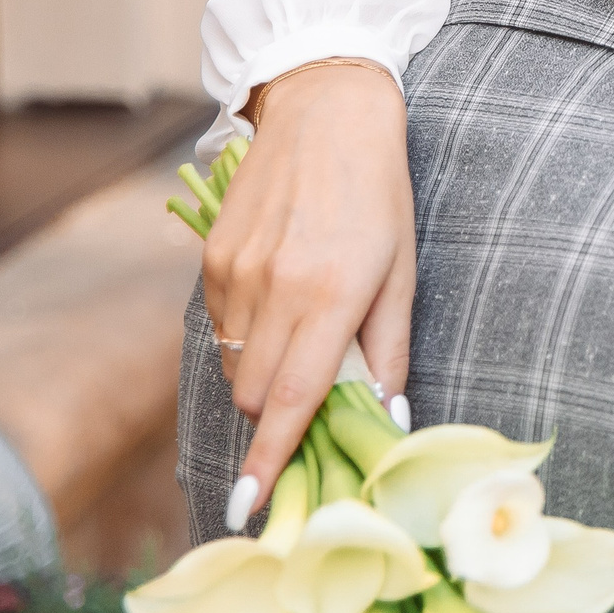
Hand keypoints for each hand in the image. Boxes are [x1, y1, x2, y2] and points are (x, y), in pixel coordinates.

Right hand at [203, 62, 413, 506]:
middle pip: (255, 393)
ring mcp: (236, 271)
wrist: (327, 110)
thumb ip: (390, 346)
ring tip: (300, 321)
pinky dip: (244, 331)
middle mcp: (276, 287)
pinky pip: (218, 325)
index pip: (292, 398)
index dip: (271, 458)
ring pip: (232, 363)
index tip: (249, 502)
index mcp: (332, 293)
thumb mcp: (402, 266)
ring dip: (261, 368)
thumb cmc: (379, 190)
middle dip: (277, 408)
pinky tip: (277, 290)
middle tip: (312, 380)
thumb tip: (388, 414)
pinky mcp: (211, 257)